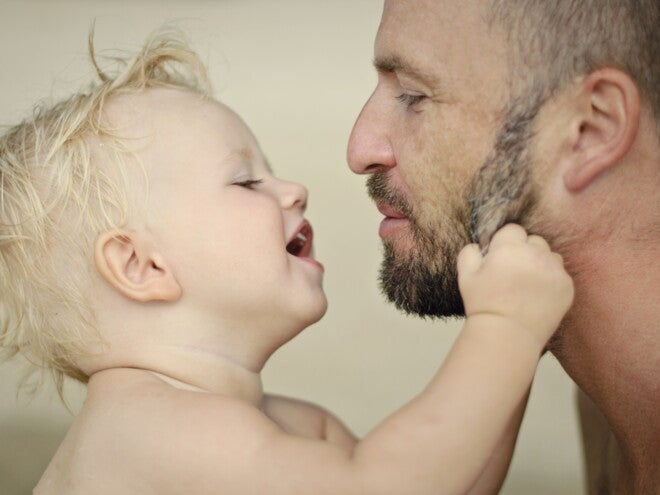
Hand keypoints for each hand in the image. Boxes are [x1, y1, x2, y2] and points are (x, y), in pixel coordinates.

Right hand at [457, 224, 573, 347]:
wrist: (507, 335)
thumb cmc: (484, 305)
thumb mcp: (465, 276)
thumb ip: (469, 252)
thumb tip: (478, 245)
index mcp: (509, 247)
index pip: (513, 230)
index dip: (505, 242)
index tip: (501, 257)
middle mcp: (535, 254)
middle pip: (534, 240)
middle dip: (525, 251)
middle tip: (514, 271)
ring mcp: (554, 270)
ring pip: (550, 255)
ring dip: (540, 263)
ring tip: (528, 283)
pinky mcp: (566, 286)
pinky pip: (560, 274)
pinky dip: (551, 280)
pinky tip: (538, 294)